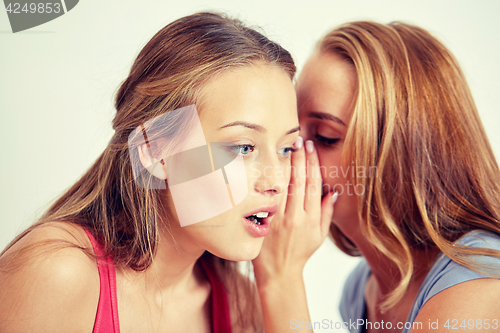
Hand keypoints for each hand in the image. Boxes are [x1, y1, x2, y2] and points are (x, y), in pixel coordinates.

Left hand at [253, 136, 337, 285]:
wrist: (279, 271)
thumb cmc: (301, 252)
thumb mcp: (320, 235)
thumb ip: (326, 212)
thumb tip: (333, 191)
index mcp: (311, 218)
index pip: (313, 184)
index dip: (313, 164)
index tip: (311, 148)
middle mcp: (296, 216)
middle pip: (299, 181)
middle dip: (300, 158)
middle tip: (299, 140)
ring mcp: (279, 218)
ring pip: (283, 186)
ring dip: (285, 164)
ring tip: (286, 146)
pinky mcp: (265, 221)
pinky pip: (269, 196)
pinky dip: (270, 180)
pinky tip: (270, 165)